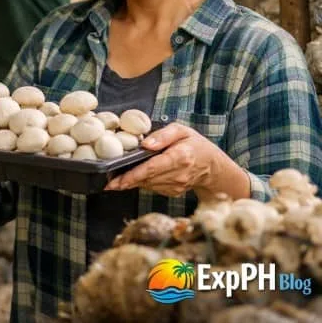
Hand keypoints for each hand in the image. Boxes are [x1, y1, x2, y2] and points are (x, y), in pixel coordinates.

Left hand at [104, 123, 224, 196]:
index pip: (152, 168)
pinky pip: (152, 187)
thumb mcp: (181, 130)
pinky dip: (143, 182)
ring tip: (118, 178)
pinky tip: (137, 176)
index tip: (116, 181)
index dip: (132, 176)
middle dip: (126, 180)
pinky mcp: (173, 192)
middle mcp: (178, 174)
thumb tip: (146, 144)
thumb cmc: (194, 144)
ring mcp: (176, 186)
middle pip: (147, 179)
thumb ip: (163, 135)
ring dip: (133, 182)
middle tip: (109, 181)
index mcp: (180, 157)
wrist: (212, 166)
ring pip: (148, 185)